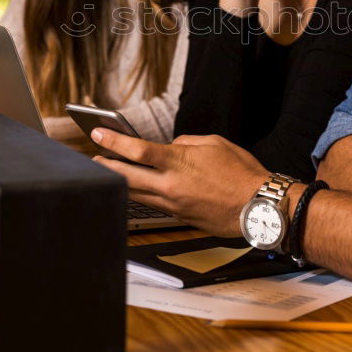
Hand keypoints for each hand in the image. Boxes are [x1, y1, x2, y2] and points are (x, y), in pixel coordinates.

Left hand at [90, 128, 268, 236]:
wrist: (258, 206)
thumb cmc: (241, 173)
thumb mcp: (215, 143)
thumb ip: (188, 142)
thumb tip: (172, 146)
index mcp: (179, 162)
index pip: (137, 151)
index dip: (113, 141)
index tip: (97, 134)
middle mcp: (171, 185)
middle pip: (127, 176)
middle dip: (106, 166)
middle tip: (92, 158)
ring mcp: (174, 204)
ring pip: (137, 194)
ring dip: (120, 182)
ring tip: (109, 172)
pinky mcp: (180, 217)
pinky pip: (153, 204)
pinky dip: (141, 195)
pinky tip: (137, 189)